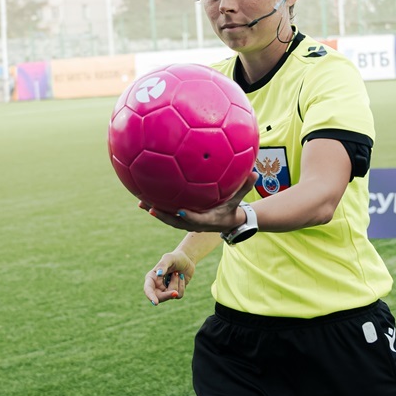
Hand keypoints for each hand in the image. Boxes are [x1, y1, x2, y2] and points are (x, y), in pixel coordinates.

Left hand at [140, 171, 257, 232]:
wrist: (229, 223)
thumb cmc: (232, 209)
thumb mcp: (239, 200)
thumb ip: (245, 187)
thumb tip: (255, 172)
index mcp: (207, 220)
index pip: (196, 219)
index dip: (188, 216)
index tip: (179, 210)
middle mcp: (194, 223)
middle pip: (175, 221)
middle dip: (163, 215)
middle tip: (150, 207)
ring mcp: (186, 222)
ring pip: (168, 219)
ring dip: (154, 211)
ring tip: (140, 202)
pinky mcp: (181, 218)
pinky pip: (167, 213)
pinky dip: (156, 207)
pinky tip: (144, 196)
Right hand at [144, 251, 196, 305]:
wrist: (186, 260)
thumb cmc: (175, 258)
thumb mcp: (169, 258)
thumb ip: (163, 265)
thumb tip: (158, 274)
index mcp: (151, 278)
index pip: (148, 289)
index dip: (150, 296)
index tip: (155, 302)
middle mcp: (156, 286)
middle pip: (159, 297)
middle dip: (167, 295)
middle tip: (175, 293)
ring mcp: (165, 290)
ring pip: (170, 295)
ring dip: (176, 284)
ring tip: (177, 273)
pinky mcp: (174, 292)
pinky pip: (179, 295)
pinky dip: (182, 286)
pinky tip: (181, 277)